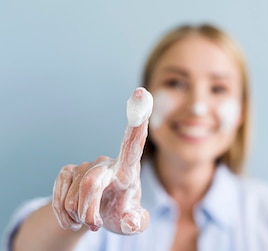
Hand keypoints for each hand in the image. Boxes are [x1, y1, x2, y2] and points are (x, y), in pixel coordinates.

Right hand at [51, 87, 152, 234]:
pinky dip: (65, 216)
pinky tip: (73, 218)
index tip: (141, 92)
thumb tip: (132, 220)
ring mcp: (86, 166)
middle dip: (89, 211)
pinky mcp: (67, 172)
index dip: (137, 120)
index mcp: (128, 171)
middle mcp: (108, 163)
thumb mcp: (131, 222)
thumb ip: (136, 222)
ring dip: (79, 215)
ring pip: (73, 198)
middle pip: (91, 185)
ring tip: (89, 219)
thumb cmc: (120, 214)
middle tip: (94, 226)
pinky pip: (59, 199)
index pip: (134, 144)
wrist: (96, 217)